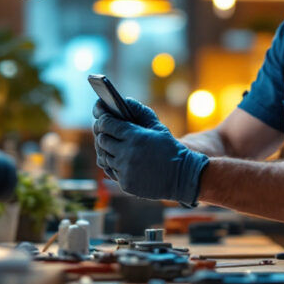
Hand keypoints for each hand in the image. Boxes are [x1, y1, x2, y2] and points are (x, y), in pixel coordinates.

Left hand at [92, 98, 208, 205]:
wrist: (182, 176)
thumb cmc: (170, 149)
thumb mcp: (158, 127)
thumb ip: (140, 112)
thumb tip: (124, 100)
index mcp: (135, 136)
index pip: (107, 124)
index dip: (102, 119)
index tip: (103, 118)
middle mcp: (126, 153)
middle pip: (102, 140)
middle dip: (102, 134)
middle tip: (106, 132)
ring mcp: (125, 170)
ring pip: (104, 157)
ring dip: (107, 151)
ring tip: (113, 147)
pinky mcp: (125, 183)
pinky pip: (111, 171)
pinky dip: (113, 165)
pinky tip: (120, 161)